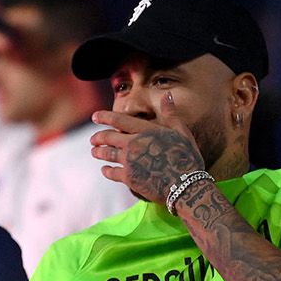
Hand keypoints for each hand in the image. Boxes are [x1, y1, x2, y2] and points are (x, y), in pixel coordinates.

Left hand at [90, 92, 205, 203]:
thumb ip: (171, 114)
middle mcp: (134, 144)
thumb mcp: (182, 132)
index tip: (94, 117)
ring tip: (95, 152)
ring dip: (98, 152)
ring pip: (106, 154)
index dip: (104, 117)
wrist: (186, 185)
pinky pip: (111, 172)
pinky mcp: (128, 177)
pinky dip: (106, 170)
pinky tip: (105, 169)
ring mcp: (129, 161)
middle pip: (108, 137)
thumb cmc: (186, 157)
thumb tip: (167, 95)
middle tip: (93, 139)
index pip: (119, 120)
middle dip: (98, 137)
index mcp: (146, 130)